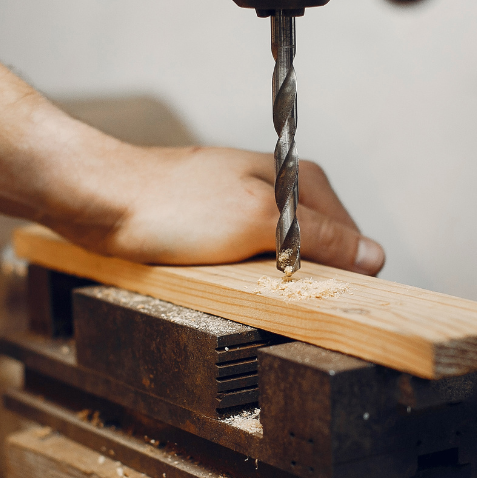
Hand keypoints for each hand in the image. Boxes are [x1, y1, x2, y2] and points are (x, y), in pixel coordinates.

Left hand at [36, 125, 385, 274]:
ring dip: (277, 279)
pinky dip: (250, 276)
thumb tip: (373, 255)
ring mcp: (251, 206)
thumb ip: (319, 238)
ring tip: (247, 284)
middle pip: (321, 248)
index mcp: (301, 179)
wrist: (103, 200)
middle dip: (308, 275)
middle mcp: (282, 190)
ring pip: (287, 256)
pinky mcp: (224, 225)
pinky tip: (231, 280)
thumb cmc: (172, 205)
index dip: (343, 272)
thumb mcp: (258, 221)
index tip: (324, 298)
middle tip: (275, 290)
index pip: (352, 237)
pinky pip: (255, 259)